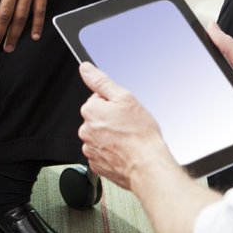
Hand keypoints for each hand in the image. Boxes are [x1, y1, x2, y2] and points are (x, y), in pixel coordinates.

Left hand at [78, 62, 169, 190]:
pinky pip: (102, 152)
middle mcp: (86, 130)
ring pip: (100, 136)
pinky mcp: (97, 164)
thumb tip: (85, 68)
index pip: (98, 99)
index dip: (113, 104)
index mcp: (90, 111)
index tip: (124, 112)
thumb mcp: (124, 98)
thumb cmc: (140, 134)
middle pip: (97, 118)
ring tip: (127, 140)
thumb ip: (101, 81)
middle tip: (128, 126)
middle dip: (111, 120)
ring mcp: (90, 149)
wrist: (147, 165)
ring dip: (110, 136)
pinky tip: (123, 151)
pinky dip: (111, 151)